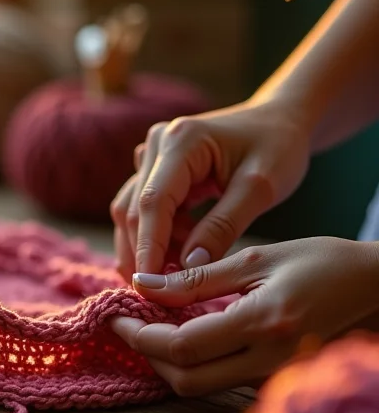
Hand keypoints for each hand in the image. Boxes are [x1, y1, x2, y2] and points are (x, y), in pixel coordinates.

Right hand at [110, 98, 310, 279]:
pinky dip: (158, 236)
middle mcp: (157, 145)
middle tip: (165, 292)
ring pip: (130, 212)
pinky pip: (142, 210)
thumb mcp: (261, 188)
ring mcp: (151, 155)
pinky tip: (183, 251)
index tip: (150, 287)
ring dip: (149, 246)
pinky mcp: (154, 170)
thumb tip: (187, 268)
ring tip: (181, 271)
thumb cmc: (278, 147)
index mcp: (182, 141)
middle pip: (132, 209)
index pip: (153, 202)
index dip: (148, 247)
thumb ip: (223, 227)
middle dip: (145, 253)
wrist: (281, 120)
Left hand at [111, 238, 378, 395]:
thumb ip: (197, 278)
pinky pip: (220, 382)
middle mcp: (268, 361)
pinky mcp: (275, 380)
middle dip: (146, 354)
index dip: (140, 336)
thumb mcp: (257, 258)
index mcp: (263, 324)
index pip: (181, 347)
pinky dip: (191, 363)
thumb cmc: (323, 263)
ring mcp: (274, 377)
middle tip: (126, 324)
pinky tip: (182, 335)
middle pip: (184, 379)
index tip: (115, 317)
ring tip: (148, 325)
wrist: (378, 290)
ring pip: (200, 387)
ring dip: (165, 361)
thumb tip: (143, 285)